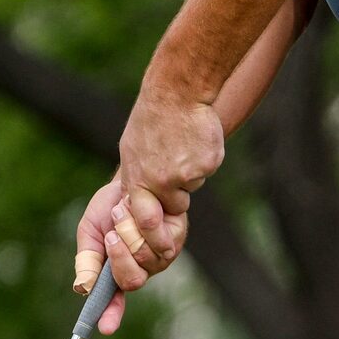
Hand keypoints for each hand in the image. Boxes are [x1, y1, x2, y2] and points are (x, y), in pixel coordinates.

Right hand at [72, 177, 186, 334]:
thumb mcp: (90, 233)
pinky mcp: (175, 239)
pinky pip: (161, 240)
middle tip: (111, 234)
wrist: (130, 180)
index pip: (114, 300)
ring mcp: (160, 256)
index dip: (110, 314)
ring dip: (129, 231)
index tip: (104, 328)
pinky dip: (144, 221)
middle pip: (132, 280)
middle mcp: (141, 269)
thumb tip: (82, 288)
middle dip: (118, 255)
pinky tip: (141, 208)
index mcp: (117, 271)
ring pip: (146, 259)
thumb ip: (87, 260)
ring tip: (123, 212)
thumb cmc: (108, 208)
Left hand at [117, 85, 223, 223]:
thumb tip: (133, 202)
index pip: (143, 221)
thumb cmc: (152, 120)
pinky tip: (194, 141)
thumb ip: (137, 178)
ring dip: (189, 176)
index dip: (152, 235)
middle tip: (175, 201)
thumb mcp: (133, 150)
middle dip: (173, 215)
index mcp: (137, 179)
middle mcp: (158, 181)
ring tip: (180, 149)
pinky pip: (206, 172)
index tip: (159, 244)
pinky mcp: (205, 164)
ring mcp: (183, 174)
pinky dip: (203, 160)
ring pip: (191, 188)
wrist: (176, 94)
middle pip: (171, 212)